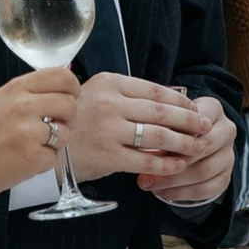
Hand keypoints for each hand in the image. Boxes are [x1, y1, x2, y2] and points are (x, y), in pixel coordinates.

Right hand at [0, 65, 82, 199]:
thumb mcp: (1, 102)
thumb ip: (31, 91)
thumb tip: (66, 80)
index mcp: (16, 88)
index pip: (62, 76)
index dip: (72, 88)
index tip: (69, 98)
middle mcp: (23, 105)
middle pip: (70, 103)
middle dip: (68, 118)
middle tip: (53, 126)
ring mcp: (28, 131)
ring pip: (66, 131)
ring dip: (56, 142)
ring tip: (33, 145)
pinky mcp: (32, 156)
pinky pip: (56, 156)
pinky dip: (44, 161)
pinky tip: (25, 160)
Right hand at [63, 70, 210, 184]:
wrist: (43, 145)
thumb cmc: (72, 120)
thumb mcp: (92, 93)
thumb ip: (123, 94)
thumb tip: (165, 99)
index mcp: (109, 83)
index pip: (154, 90)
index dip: (180, 100)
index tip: (194, 107)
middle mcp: (110, 103)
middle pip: (161, 112)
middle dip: (189, 120)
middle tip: (205, 127)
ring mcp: (109, 130)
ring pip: (158, 136)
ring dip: (184, 142)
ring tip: (198, 146)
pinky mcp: (108, 156)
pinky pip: (146, 160)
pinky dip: (166, 164)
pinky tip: (178, 166)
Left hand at [137, 92, 235, 210]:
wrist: (191, 141)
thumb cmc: (174, 126)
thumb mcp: (168, 119)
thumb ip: (162, 127)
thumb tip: (144, 149)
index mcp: (213, 109)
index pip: (197, 121)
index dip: (174, 134)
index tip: (149, 143)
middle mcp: (226, 130)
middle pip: (204, 146)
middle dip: (173, 159)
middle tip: (147, 167)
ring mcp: (228, 155)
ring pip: (204, 171)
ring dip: (173, 180)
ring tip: (148, 182)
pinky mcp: (225, 177)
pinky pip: (206, 190)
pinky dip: (181, 193)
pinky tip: (161, 191)